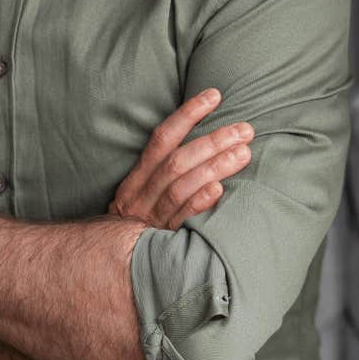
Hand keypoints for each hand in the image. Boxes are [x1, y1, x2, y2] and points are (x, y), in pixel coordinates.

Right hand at [108, 88, 253, 230]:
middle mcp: (141, 194)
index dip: (188, 114)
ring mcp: (150, 218)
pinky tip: (218, 189)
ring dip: (214, 167)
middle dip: (212, 142)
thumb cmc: (140, 220)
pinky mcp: (162, 240)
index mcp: (137, 177)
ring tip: (243, 153)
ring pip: (181, 187)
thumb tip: (210, 138)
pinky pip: (180, 219)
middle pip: (177, 162)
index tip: (215, 95)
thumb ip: (168, 169)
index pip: (162, 138)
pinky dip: (198, 202)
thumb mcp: (145, 192)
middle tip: (244, 130)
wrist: (114, 264)